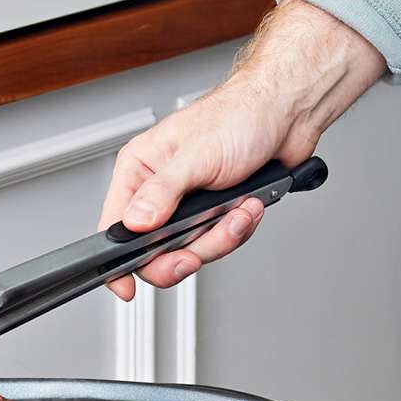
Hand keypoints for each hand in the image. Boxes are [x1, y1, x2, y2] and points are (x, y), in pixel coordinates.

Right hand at [97, 0, 385, 299]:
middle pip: (154, 250)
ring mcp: (188, 204)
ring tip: (239, 210)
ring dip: (221, 237)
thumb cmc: (239, 116)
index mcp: (141, 169)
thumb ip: (162, 193)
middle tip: (197, 252)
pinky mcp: (216, 212)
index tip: (126, 286)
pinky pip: (218, 242)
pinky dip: (238, 230)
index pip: (114, 224)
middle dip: (185, 253)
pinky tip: (248, 207)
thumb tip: (135, 222)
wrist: (286, 114)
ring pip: (191, 250)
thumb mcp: (196, 156)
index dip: (118, 260)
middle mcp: (160, 189)